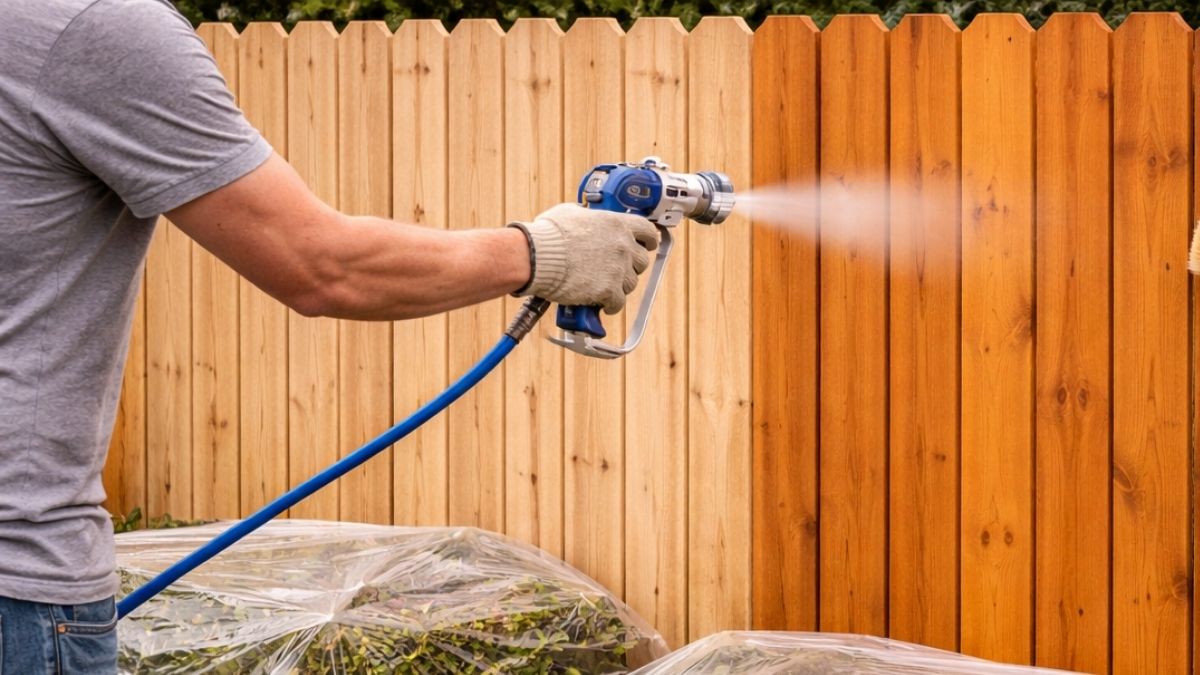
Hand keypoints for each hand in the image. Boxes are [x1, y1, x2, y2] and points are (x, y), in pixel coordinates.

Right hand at [509, 203, 659, 313]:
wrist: (538, 257)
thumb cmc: (549, 234)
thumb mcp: (570, 213)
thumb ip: (586, 216)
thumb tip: (583, 216)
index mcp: (617, 223)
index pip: (647, 231)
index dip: (648, 240)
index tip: (647, 245)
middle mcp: (623, 245)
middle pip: (642, 261)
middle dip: (632, 266)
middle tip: (619, 270)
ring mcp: (618, 269)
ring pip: (631, 283)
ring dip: (620, 286)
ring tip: (607, 288)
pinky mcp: (609, 290)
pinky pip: (618, 302)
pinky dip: (612, 305)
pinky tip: (604, 305)